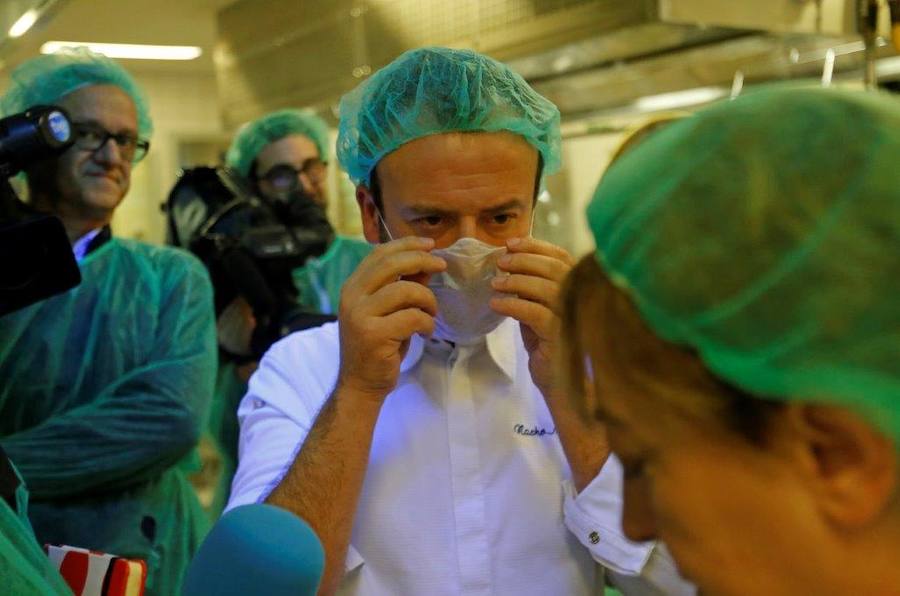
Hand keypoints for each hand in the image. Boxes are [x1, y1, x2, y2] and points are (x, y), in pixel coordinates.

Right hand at [336, 236, 445, 401]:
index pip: (379, 254)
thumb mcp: (389, 312)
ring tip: (431, 313)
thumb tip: (426, 264)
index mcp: (352, 287)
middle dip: (422, 261)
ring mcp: (360, 315)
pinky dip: (427, 323)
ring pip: (406, 290)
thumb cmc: (377, 347)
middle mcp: (352, 297)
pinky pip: (413, 317)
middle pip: (392, 264)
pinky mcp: (374, 335)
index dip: (406, 244)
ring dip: (428, 299)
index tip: (430, 245)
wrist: (360, 384)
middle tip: (442, 267)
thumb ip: (403, 287)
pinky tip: (425, 332)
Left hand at [490, 237, 573, 396]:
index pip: (562, 257)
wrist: (560, 385)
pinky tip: (496, 305)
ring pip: (546, 288)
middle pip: (555, 268)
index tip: (511, 243)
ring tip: (495, 284)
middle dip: (524, 260)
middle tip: (500, 262)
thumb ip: (532, 290)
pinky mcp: (562, 336)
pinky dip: (513, 305)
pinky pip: (536, 313)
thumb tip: (510, 264)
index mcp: (580, 289)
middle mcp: (583, 300)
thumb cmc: (549, 347)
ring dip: (516, 281)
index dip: (536, 246)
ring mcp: (575, 318)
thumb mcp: (539, 312)